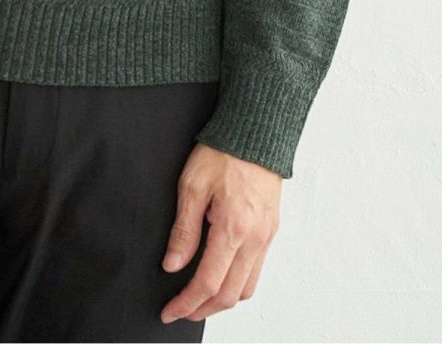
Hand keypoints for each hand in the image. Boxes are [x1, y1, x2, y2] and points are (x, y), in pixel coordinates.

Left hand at [158, 143, 281, 324]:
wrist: (255, 131)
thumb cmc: (223, 151)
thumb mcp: (192, 186)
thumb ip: (184, 230)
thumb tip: (173, 265)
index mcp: (233, 228)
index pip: (208, 282)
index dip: (187, 303)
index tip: (170, 311)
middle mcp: (254, 239)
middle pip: (229, 295)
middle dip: (203, 309)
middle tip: (181, 310)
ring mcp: (266, 236)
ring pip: (246, 288)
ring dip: (222, 300)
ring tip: (199, 298)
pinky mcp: (270, 230)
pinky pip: (257, 271)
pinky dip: (238, 284)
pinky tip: (222, 276)